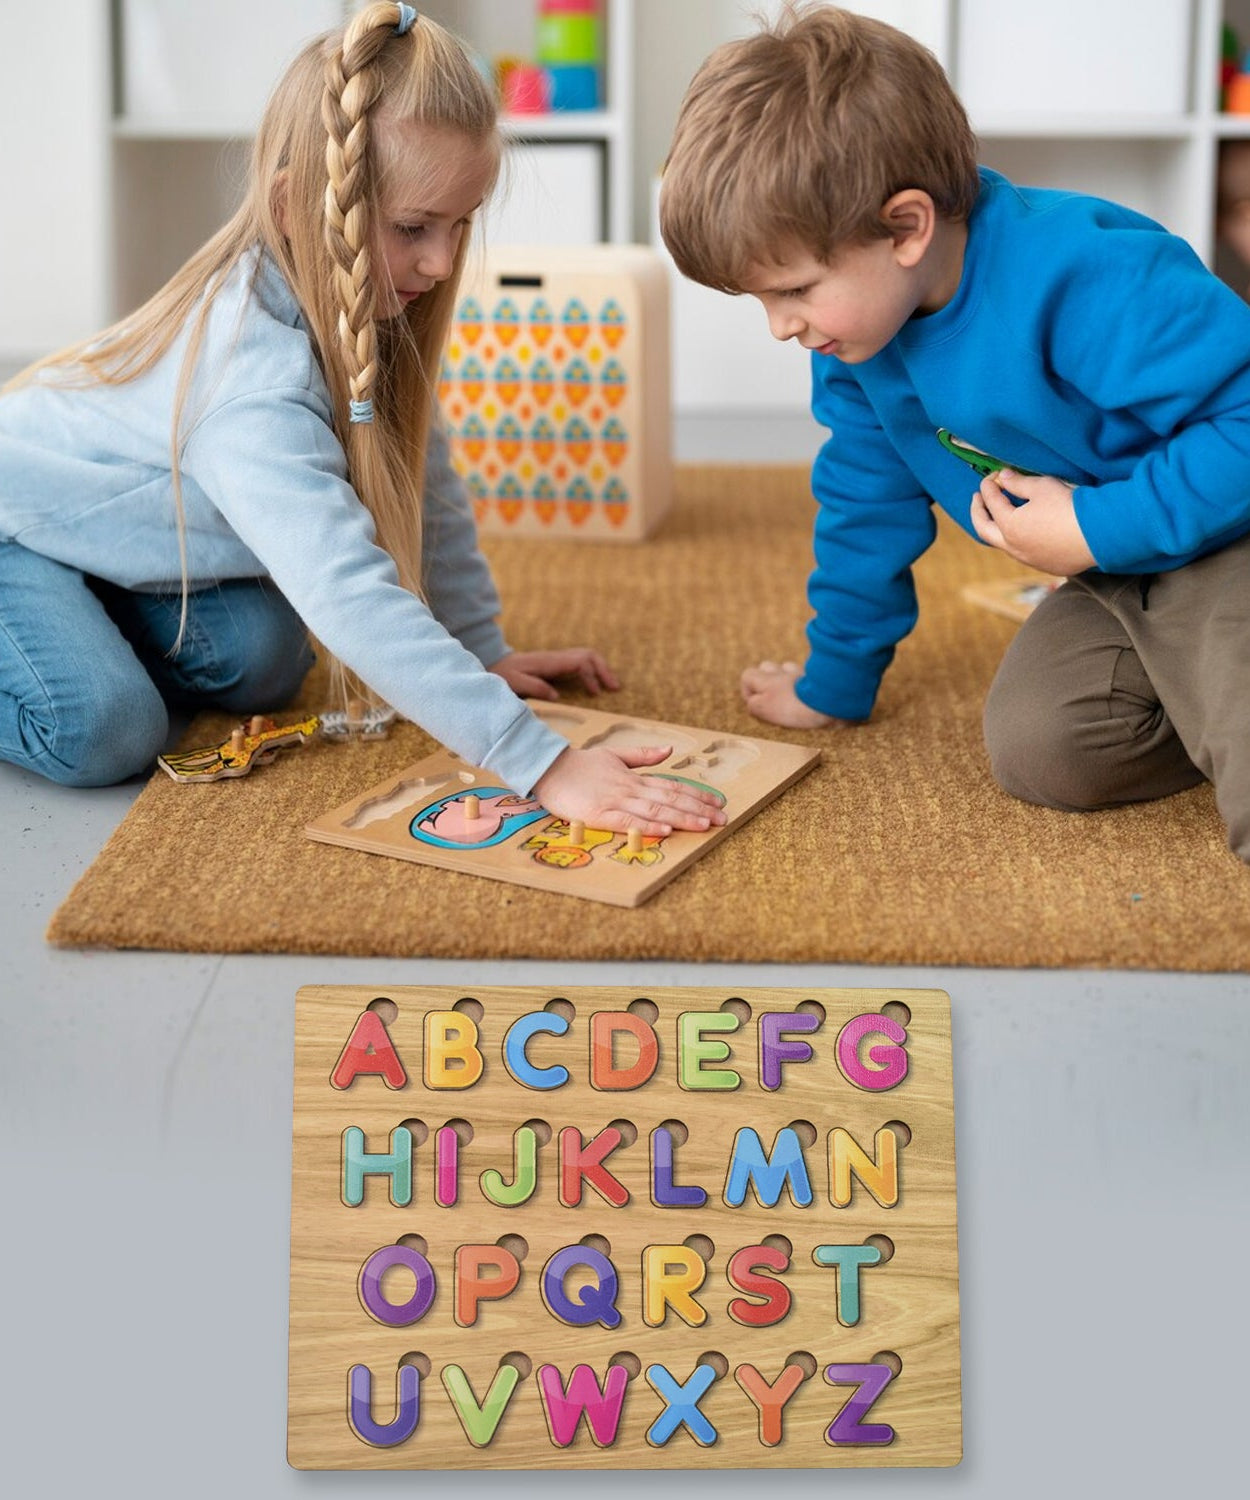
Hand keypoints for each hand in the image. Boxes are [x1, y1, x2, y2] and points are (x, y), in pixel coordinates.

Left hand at [490, 648, 619, 701]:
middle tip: (615, 687)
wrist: (494, 663)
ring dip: (601, 669)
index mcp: (549, 662)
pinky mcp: (556, 664)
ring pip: (587, 656)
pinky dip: (592, 670)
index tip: (595, 693)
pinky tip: (596, 683)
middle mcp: (556, 658)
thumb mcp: (514, 682)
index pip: (579, 662)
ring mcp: (557, 659)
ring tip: (612, 686)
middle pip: (589, 655)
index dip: (591, 676)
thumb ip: (534, 687)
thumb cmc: (502, 674)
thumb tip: (556, 696)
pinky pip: (580, 662)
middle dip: (604, 670)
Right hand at [532, 745, 728, 836]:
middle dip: (698, 809)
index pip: (672, 786)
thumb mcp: (614, 754)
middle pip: (670, 799)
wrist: (548, 768)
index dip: (697, 795)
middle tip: (722, 819)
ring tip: (703, 825)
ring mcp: (615, 802)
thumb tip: (669, 751)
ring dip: (681, 818)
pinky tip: (665, 830)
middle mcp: (629, 789)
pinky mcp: (599, 815)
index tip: (718, 803)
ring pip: (655, 811)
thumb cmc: (580, 764)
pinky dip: (648, 826)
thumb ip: (642, 755)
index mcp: (634, 777)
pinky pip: (627, 822)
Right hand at [740, 661, 840, 728]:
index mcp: (766, 679)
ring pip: (786, 668)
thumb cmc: (794, 707)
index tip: (755, 705)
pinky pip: (805, 675)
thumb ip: (754, 704)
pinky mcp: (817, 677)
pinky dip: (803, 682)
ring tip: (790, 696)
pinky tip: (808, 695)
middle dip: (765, 680)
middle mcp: (781, 672)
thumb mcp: (765, 709)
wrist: (827, 701)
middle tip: (772, 698)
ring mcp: (800, 673)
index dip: (748, 691)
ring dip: (785, 678)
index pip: (747, 676)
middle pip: (766, 667)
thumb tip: (752, 701)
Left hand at [970, 469, 1095, 576]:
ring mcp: (1029, 559)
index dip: (989, 487)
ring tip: (997, 516)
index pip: (992, 502)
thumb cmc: (1069, 507)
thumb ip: (1018, 483)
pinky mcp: (1046, 566)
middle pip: (984, 530)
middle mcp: (1014, 547)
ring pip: (1004, 545)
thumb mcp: (1042, 487)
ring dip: (996, 529)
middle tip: (977, 499)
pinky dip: (1017, 541)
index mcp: (1009, 526)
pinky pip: (1024, 554)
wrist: (1100, 535)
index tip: (990, 477)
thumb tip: (1003, 477)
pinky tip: (1024, 534)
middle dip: (977, 512)